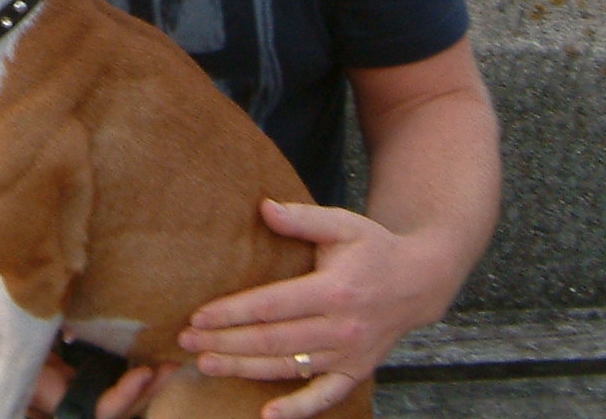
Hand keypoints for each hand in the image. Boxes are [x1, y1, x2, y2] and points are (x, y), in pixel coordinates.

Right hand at [0, 296, 173, 417]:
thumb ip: (16, 301)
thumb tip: (39, 278)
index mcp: (40, 390)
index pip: (91, 408)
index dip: (121, 397)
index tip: (143, 371)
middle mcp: (56, 399)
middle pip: (109, 413)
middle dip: (143, 394)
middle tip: (170, 363)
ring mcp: (64, 390)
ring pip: (111, 404)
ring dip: (141, 387)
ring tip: (169, 359)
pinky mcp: (69, 378)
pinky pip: (103, 384)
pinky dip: (128, 375)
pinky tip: (147, 352)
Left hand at [178, 200, 466, 418]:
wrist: (419, 281)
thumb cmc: (373, 248)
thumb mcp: (343, 224)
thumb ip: (302, 219)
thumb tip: (263, 207)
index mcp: (334, 290)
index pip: (272, 305)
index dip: (233, 312)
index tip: (199, 315)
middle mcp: (341, 327)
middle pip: (272, 341)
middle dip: (225, 342)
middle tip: (186, 342)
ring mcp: (349, 354)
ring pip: (288, 367)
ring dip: (244, 369)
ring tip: (205, 365)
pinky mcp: (356, 371)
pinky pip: (325, 396)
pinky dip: (298, 409)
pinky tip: (267, 414)